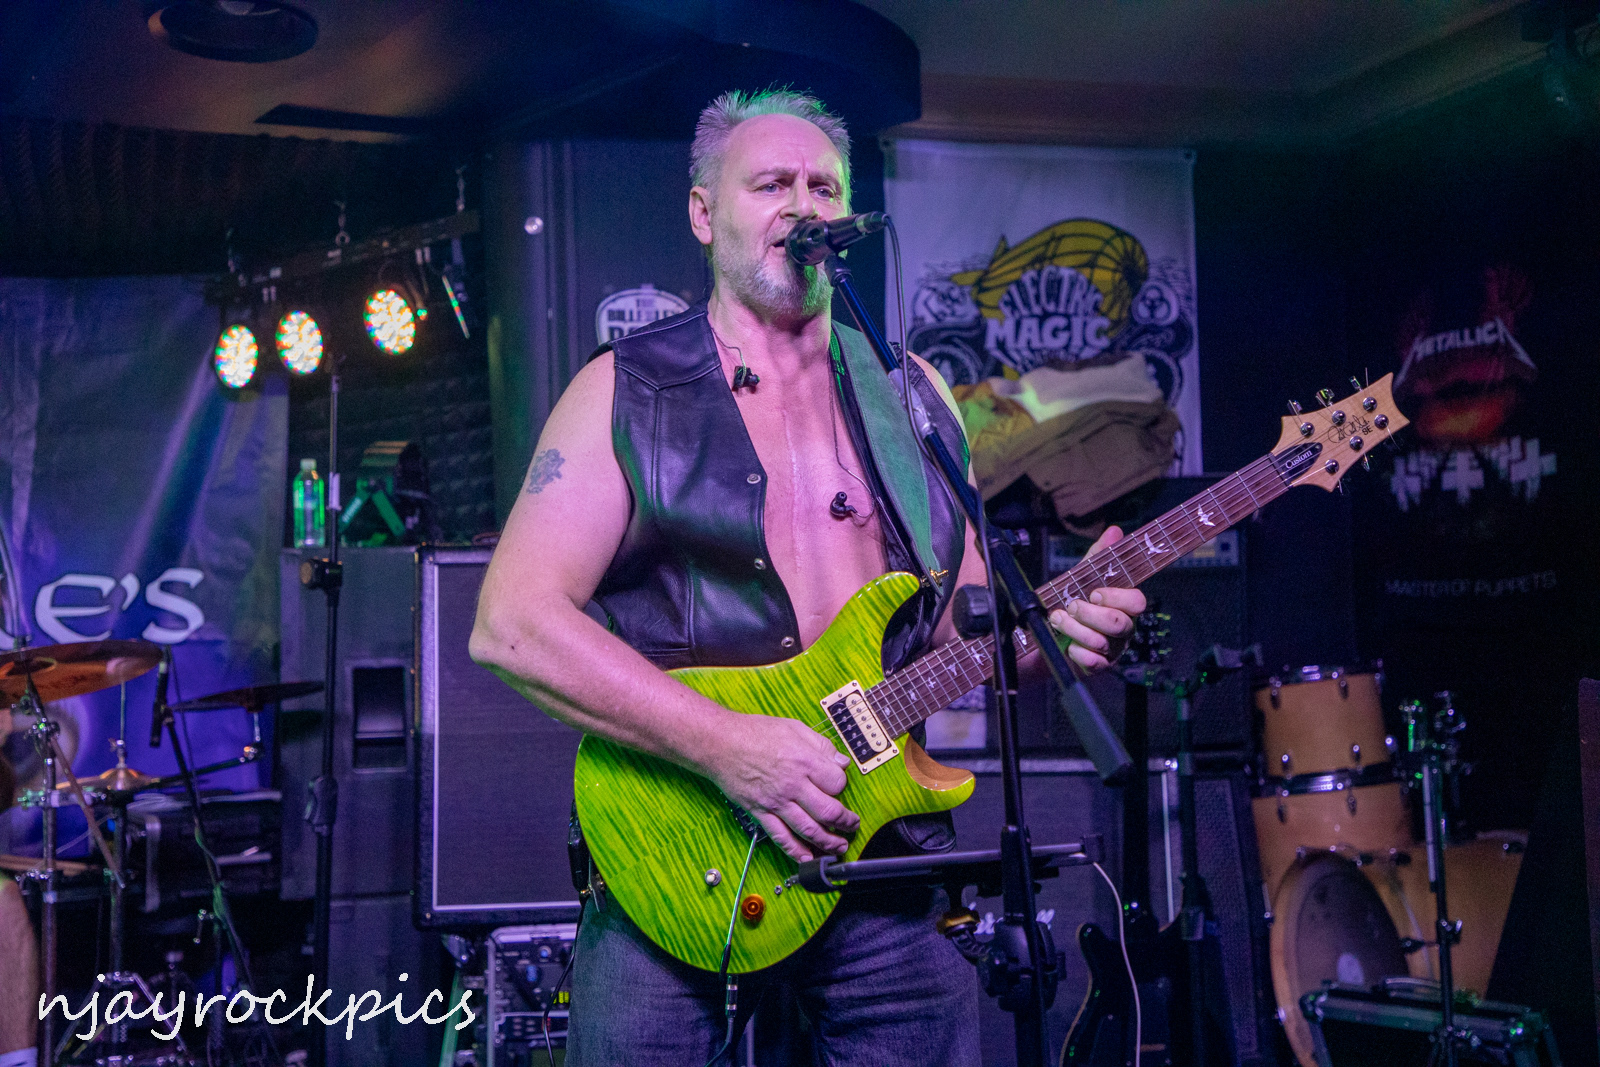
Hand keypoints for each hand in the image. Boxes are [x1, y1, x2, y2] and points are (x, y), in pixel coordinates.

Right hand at [702, 713, 859, 863]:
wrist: (719, 743)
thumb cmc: (754, 732)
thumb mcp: (794, 728)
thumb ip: (821, 746)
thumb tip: (842, 762)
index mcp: (804, 760)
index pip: (837, 782)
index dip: (843, 786)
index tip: (840, 787)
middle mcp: (793, 784)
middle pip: (829, 811)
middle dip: (845, 822)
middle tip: (851, 826)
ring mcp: (776, 801)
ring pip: (809, 829)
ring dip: (828, 841)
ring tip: (838, 846)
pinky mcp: (761, 812)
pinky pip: (781, 837)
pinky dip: (796, 851)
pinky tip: (807, 858)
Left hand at [1047, 525, 1146, 674]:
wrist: (1039, 634)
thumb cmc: (1066, 602)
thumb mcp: (1079, 576)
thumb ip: (1097, 556)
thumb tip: (1115, 531)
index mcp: (1122, 606)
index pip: (1138, 602)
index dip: (1117, 597)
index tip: (1094, 592)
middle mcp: (1122, 629)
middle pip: (1120, 624)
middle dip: (1090, 614)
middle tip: (1071, 606)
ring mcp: (1111, 650)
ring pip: (1104, 642)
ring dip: (1075, 629)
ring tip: (1057, 620)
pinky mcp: (1097, 667)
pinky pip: (1095, 663)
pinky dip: (1077, 653)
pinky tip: (1066, 646)